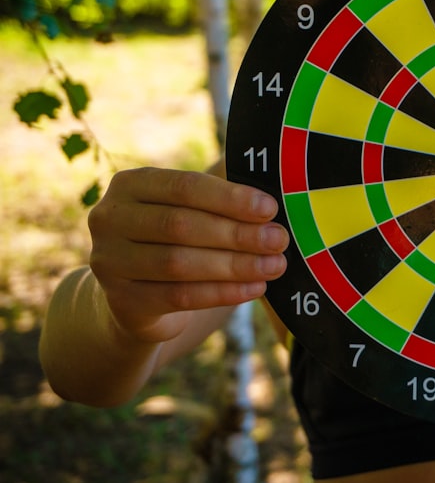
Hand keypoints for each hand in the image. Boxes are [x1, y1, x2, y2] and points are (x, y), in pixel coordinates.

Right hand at [87, 167, 288, 343]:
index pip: (184, 186)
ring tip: (274, 265)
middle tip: (278, 240)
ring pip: (180, 263)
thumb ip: (221, 193)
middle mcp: (109, 219)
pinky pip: (180, 296)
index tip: (270, 208)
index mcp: (130, 184)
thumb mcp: (189, 208)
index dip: (230, 198)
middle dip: (237, 233)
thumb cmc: (176, 238)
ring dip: (235, 265)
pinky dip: (223, 292)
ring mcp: (109, 262)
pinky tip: (255, 288)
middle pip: (181, 225)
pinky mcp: (121, 301)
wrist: (138, 296)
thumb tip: (275, 181)